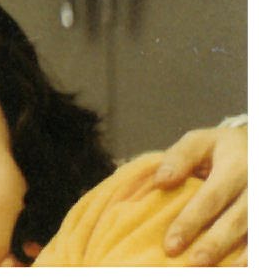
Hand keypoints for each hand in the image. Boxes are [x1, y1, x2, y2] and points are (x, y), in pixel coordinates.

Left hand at [155, 122, 247, 264]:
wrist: (257, 148)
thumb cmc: (222, 148)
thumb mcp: (200, 141)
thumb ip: (179, 158)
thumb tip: (160, 181)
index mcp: (236, 165)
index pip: (211, 198)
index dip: (191, 222)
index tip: (171, 244)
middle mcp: (255, 186)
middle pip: (236, 220)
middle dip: (213, 244)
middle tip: (191, 263)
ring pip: (252, 232)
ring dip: (232, 254)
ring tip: (210, 271)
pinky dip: (249, 255)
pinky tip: (235, 268)